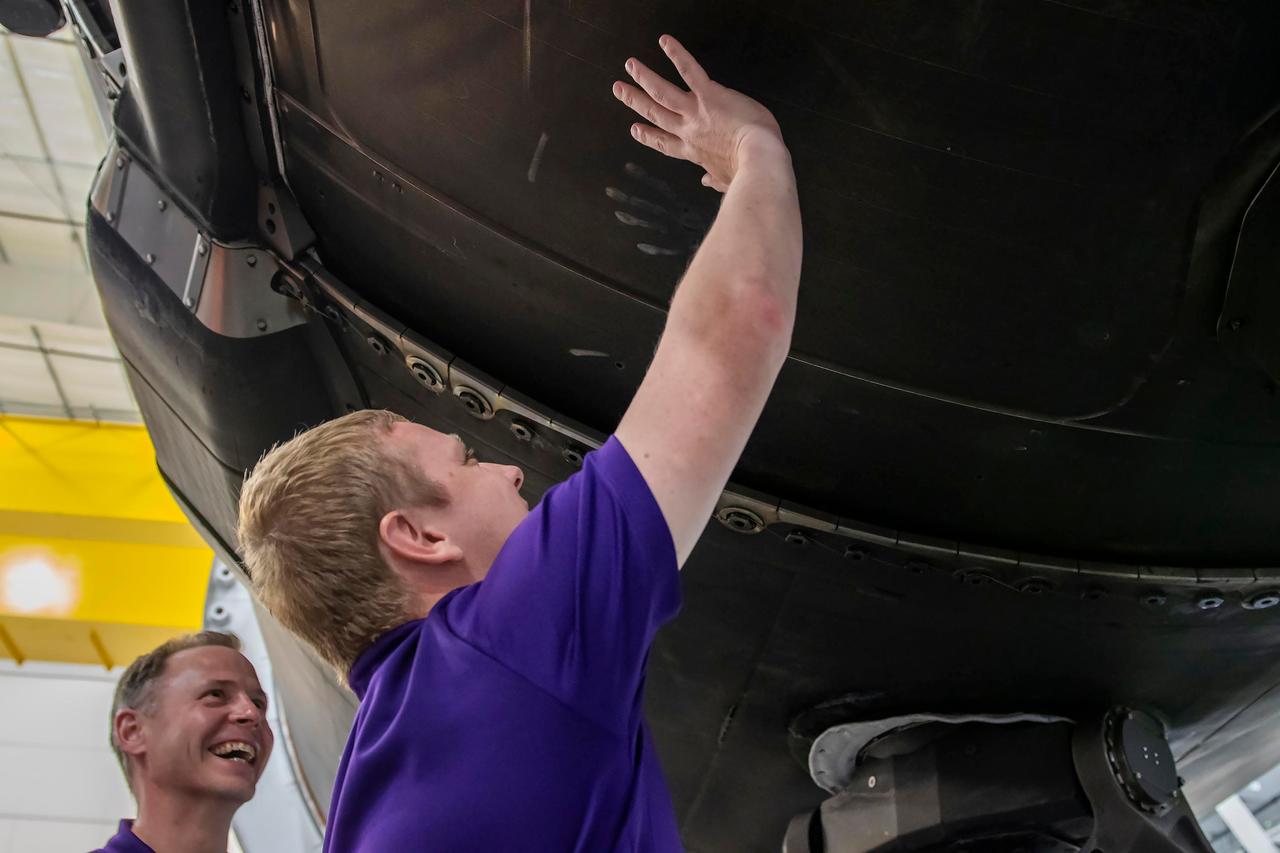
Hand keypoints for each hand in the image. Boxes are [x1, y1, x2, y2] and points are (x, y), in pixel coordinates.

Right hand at [613, 35, 783, 192]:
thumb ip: (715, 178)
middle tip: (619, 89)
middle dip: (635, 101)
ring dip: (644, 77)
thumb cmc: (747, 172)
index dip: (648, 135)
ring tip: (630, 64)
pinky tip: (665, 41)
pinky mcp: (709, 95)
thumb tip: (707, 182)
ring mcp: (695, 112)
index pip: (665, 143)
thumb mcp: (728, 179)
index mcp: (693, 151)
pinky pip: (690, 71)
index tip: (635, 128)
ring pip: (662, 92)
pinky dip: (677, 54)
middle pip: (656, 114)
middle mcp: (688, 130)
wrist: (758, 160)